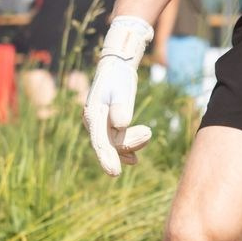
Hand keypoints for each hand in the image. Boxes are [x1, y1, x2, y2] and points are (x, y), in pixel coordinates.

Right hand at [84, 16, 155, 175]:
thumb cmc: (118, 76)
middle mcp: (94, 124)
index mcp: (93, 115)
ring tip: (148, 133)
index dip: (106, 157)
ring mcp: (101, 126)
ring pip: (116, 144)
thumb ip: (121, 106)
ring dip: (132, 144)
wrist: (116, 68)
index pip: (99, 141)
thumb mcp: (121, 88)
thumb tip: (121, 124)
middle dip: (130, 143)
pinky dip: (127, 149)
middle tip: (148, 132)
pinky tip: (134, 160)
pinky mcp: (109, 126)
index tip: (114, 173)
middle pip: (111, 144)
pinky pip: (117, 143)